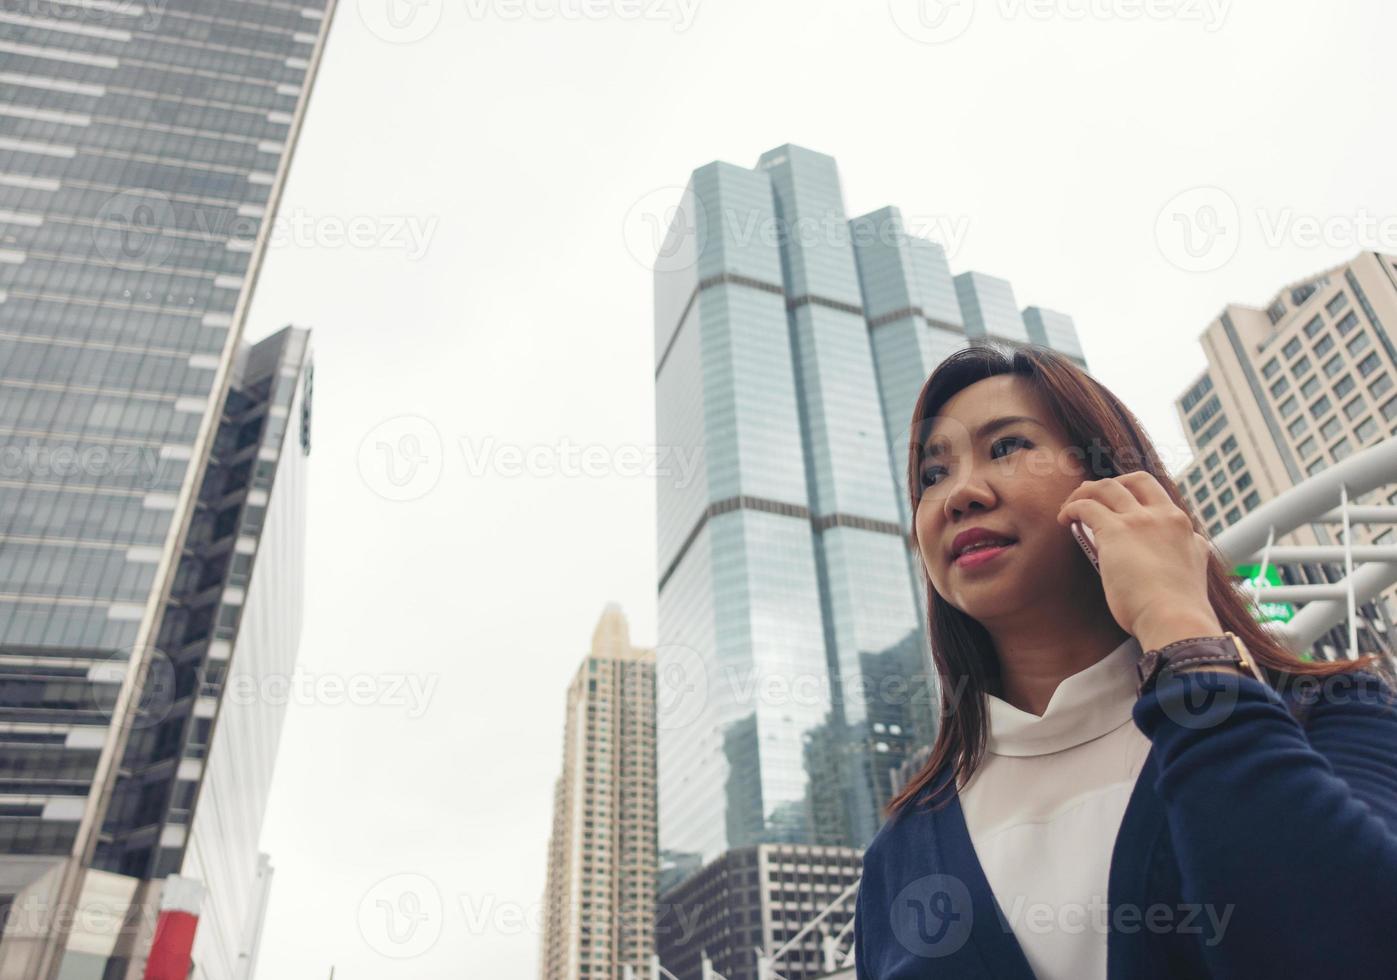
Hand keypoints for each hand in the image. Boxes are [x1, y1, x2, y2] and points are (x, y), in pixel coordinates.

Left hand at [1056, 471, 1221, 646]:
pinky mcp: (1116, 531)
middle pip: (1137, 480)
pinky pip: (1087, 506)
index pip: (1159, 498)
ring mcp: (1141, 520)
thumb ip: (1188, 552)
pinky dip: (1072, 508)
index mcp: (1184, 528)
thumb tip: (1187, 548)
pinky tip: (1063, 519)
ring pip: (1108, 487)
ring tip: (1070, 507)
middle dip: (1113, 484)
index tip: (1119, 506)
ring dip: (1086, 492)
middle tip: (1093, 497)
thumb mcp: (1193, 571)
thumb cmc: (1178, 609)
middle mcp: (1165, 517)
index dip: (1136, 497)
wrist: (1175, 620)